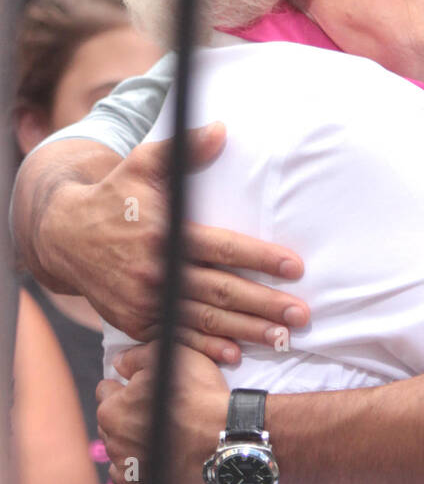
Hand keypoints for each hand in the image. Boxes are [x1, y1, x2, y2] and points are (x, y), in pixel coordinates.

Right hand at [44, 125, 308, 362]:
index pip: (223, 249)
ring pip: (204, 319)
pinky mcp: (135, 321)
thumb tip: (221, 129)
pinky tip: (235, 354)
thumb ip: (184, 149)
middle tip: (301, 314)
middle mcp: (157, 271)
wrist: (62, 235)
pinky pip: (177, 338)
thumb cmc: (113, 195)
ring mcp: (145, 301)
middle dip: (265, 305)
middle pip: (221, 291)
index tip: (295, 267)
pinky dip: (206, 348)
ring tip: (282, 338)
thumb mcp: (143, 163)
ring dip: (246, 331)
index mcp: (166, 232)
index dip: (261, 259)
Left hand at [96, 342, 227, 483]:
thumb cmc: (200, 395)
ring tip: (160, 452)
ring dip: (132, 460)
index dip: (125, 389)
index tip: (143, 391)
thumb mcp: (171, 358)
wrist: (228, 438)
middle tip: (156, 419)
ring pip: (120, 467)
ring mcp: (128, 477)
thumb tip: (118, 362)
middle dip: (127, 424)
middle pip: (112, 431)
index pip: (106, 394)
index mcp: (113, 411)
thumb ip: (138, 358)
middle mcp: (114, 445)